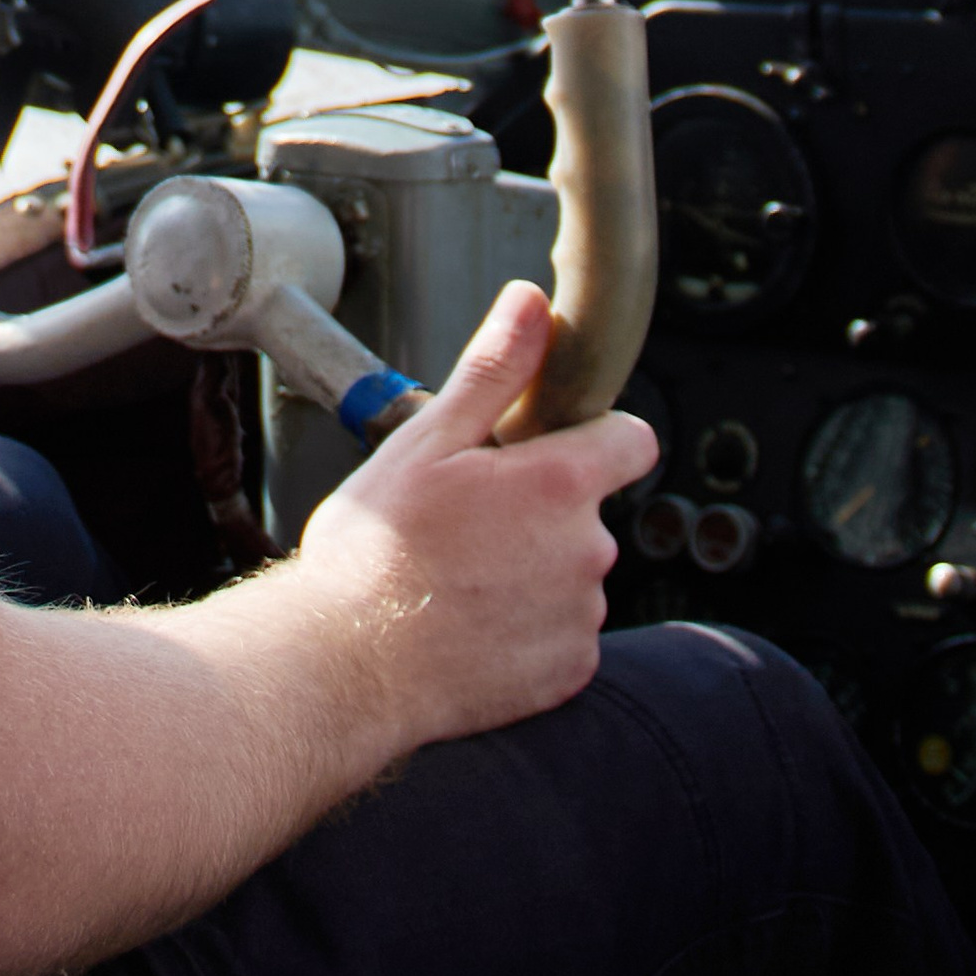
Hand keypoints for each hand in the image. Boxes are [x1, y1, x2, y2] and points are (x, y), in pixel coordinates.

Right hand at [292, 282, 652, 753]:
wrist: (344, 666)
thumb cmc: (375, 552)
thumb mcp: (427, 441)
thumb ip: (493, 370)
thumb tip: (532, 302)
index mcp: (561, 483)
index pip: (631, 439)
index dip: (594, 434)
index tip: (544, 446)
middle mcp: (588, 551)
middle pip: (588, 508)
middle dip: (542, 507)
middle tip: (467, 518)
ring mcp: (581, 617)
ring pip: (573, 571)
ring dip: (534, 568)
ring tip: (458, 575)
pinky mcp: (567, 673)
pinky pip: (563, 632)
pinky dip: (528, 627)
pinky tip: (470, 624)